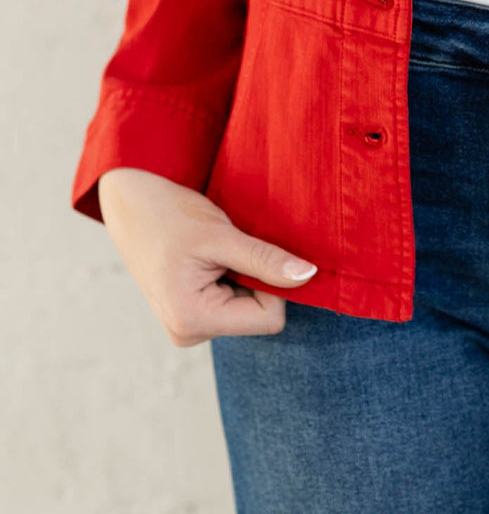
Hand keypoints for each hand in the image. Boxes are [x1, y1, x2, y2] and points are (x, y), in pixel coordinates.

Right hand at [97, 167, 318, 346]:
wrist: (130, 204)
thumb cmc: (170, 215)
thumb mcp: (221, 235)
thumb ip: (264, 260)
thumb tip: (308, 276)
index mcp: (192, 321)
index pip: (269, 318)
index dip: (273, 283)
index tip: (250, 252)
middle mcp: (187, 333)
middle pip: (258, 315)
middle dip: (255, 279)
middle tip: (228, 248)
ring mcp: (187, 327)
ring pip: (247, 307)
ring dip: (243, 276)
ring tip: (214, 252)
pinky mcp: (189, 315)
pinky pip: (232, 302)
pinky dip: (231, 277)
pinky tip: (210, 259)